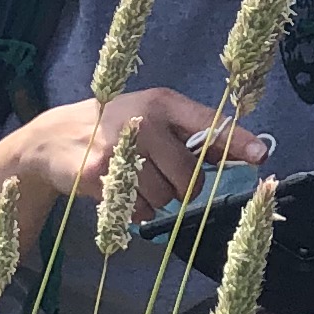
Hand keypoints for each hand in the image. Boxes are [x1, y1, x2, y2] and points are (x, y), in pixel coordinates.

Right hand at [40, 86, 266, 234]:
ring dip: (156, 200)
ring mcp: (121, 150)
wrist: (53, 138)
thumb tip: (240, 153)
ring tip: (134, 179)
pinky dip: (135, 210)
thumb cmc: (115, 126)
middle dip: (182, 187)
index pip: (208, 123)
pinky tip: (120, 190)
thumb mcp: (152, 116)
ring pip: (165, 199)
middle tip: (161, 175)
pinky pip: (139, 210)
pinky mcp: (101, 176)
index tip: (261, 155)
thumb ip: (192, 134)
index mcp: (162, 102)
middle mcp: (143, 122)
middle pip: (190, 177)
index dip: (236, 141)